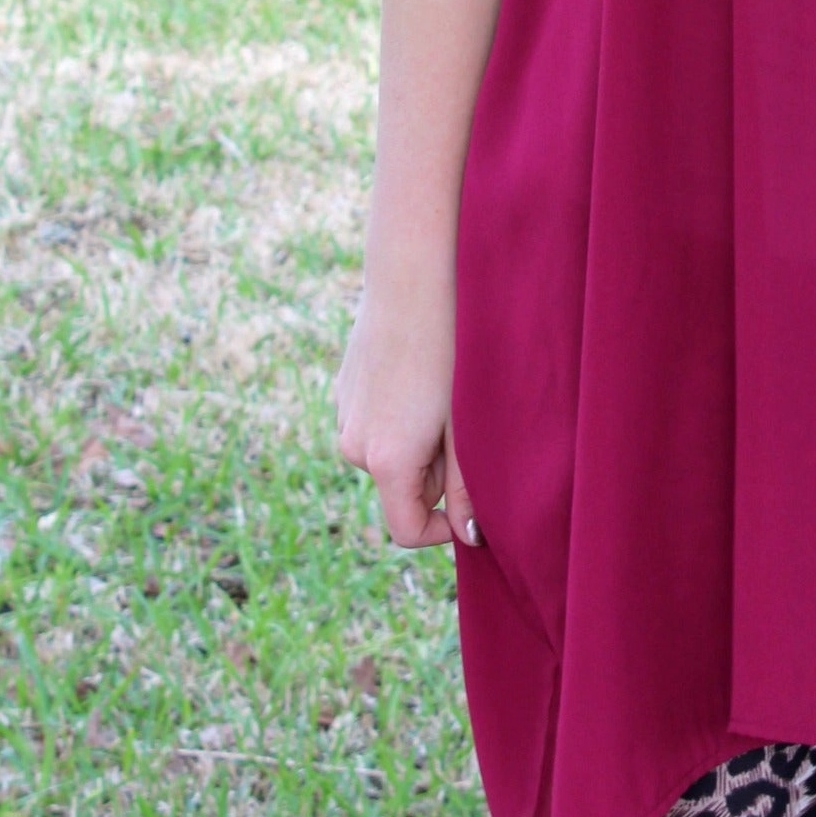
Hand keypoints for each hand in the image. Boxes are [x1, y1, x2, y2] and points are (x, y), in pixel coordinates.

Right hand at [333, 287, 477, 551]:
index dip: (443, 529)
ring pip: (388, 453)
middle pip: (400, 488)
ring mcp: (343, 415)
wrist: (413, 280)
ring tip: (443, 392)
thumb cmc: (451, 351)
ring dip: (417, 442)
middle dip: (434, 474)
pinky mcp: (343, 389)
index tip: (472, 504)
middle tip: (464, 423)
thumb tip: (471, 536)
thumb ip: (466, 487)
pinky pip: (375, 422)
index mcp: (386, 462)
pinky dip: (399, 415)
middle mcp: (353, 446)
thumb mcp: (467, 424)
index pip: (406, 530)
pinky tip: (419, 372)